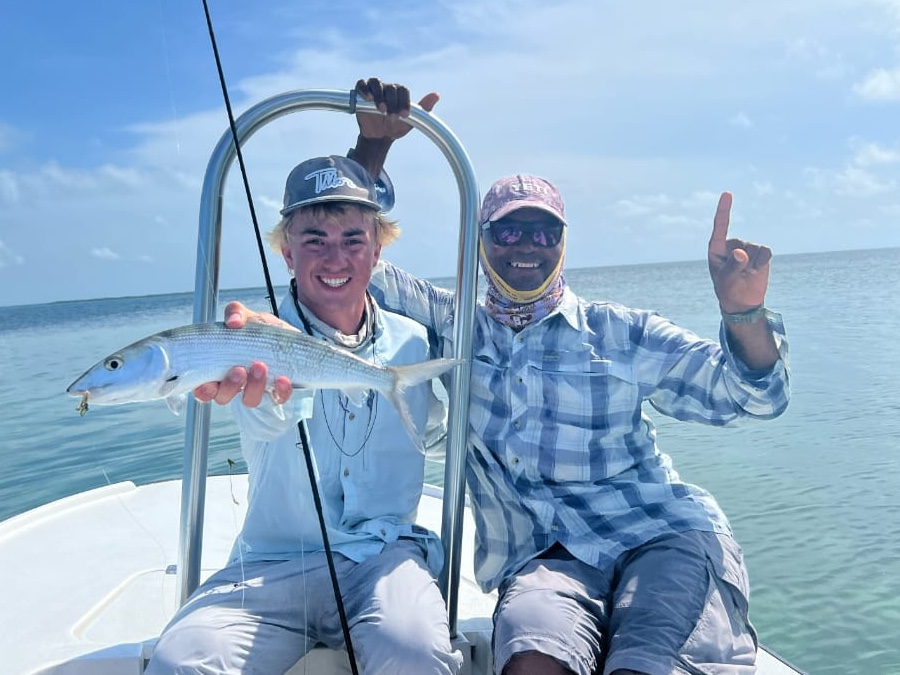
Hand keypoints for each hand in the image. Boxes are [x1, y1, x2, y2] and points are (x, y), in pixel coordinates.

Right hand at [192, 301, 294, 406]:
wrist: (287, 333)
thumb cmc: (259, 329)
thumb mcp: (246, 316)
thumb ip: (235, 313)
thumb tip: (233, 322)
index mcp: (218, 369)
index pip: (204, 389)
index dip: (203, 391)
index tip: (209, 383)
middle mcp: (235, 384)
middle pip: (223, 397)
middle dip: (230, 386)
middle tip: (239, 369)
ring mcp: (256, 390)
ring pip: (249, 400)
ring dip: (254, 387)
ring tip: (261, 366)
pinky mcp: (278, 392)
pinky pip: (278, 398)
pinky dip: (280, 391)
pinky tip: (283, 379)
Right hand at [354, 77, 439, 140]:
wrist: (380, 137)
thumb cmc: (397, 127)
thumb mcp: (411, 120)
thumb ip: (424, 108)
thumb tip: (436, 95)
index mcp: (400, 92)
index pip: (403, 90)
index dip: (404, 102)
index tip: (404, 115)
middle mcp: (387, 88)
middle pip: (390, 88)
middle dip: (392, 102)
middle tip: (392, 117)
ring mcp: (374, 89)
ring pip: (376, 83)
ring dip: (379, 96)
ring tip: (381, 109)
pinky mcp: (361, 93)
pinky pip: (361, 84)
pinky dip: (364, 89)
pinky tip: (368, 98)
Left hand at [707, 192, 770, 312]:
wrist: (742, 301)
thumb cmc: (727, 289)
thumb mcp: (726, 280)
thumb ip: (732, 266)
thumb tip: (741, 253)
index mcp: (717, 248)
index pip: (720, 226)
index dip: (724, 210)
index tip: (727, 193)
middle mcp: (732, 244)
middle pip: (743, 245)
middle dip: (742, 262)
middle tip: (737, 275)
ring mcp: (747, 247)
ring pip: (755, 249)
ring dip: (753, 265)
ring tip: (746, 274)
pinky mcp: (761, 252)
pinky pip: (766, 252)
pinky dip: (762, 264)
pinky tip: (756, 271)